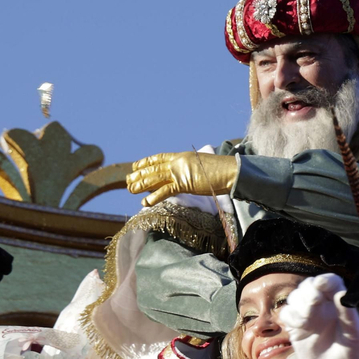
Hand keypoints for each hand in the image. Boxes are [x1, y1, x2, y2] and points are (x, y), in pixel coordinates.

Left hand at [125, 152, 239, 207]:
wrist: (231, 171)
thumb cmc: (220, 171)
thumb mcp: (200, 167)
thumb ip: (189, 170)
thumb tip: (184, 177)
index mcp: (182, 156)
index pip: (159, 158)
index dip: (145, 162)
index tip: (135, 165)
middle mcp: (178, 162)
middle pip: (154, 168)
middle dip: (139, 174)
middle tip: (127, 180)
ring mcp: (181, 171)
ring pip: (156, 178)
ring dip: (142, 184)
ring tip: (130, 189)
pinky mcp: (185, 183)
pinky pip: (166, 191)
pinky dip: (154, 197)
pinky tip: (145, 202)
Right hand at [281, 274, 358, 358]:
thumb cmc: (350, 358)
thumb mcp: (355, 338)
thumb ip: (349, 316)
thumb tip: (341, 295)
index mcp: (339, 305)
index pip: (331, 283)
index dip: (325, 280)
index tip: (322, 284)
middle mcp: (323, 307)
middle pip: (309, 285)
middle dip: (309, 291)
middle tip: (315, 302)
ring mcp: (307, 317)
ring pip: (296, 297)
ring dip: (299, 303)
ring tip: (308, 319)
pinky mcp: (295, 328)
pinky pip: (286, 313)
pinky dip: (290, 315)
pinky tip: (299, 325)